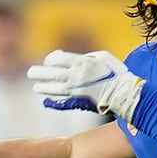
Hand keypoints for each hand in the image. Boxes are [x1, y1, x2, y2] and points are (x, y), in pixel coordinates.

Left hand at [28, 50, 145, 120]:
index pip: (57, 59)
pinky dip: (53, 101)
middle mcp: (76, 75)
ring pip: (54, 88)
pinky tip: (46, 100)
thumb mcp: (102, 57)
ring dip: (43, 87)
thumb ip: (86, 56)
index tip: (48, 63)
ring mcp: (77, 89)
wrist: (125, 92)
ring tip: (36, 87)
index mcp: (81, 62)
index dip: (50, 61)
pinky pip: (62, 101)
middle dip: (39, 73)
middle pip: (51, 73)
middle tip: (31, 73)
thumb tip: (72, 59)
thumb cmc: (116, 72)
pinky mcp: (79, 101)